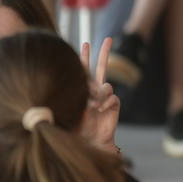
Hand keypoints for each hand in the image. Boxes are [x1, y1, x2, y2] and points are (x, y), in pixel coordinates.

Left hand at [79, 38, 120, 153]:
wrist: (88, 142)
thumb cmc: (72, 127)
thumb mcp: (68, 108)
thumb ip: (76, 95)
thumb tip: (85, 85)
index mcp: (81, 90)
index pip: (83, 69)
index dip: (84, 57)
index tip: (86, 43)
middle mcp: (94, 91)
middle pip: (102, 67)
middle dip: (104, 53)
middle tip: (109, 38)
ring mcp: (105, 97)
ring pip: (106, 83)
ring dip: (98, 92)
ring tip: (93, 106)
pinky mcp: (114, 104)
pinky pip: (112, 96)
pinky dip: (106, 102)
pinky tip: (100, 110)